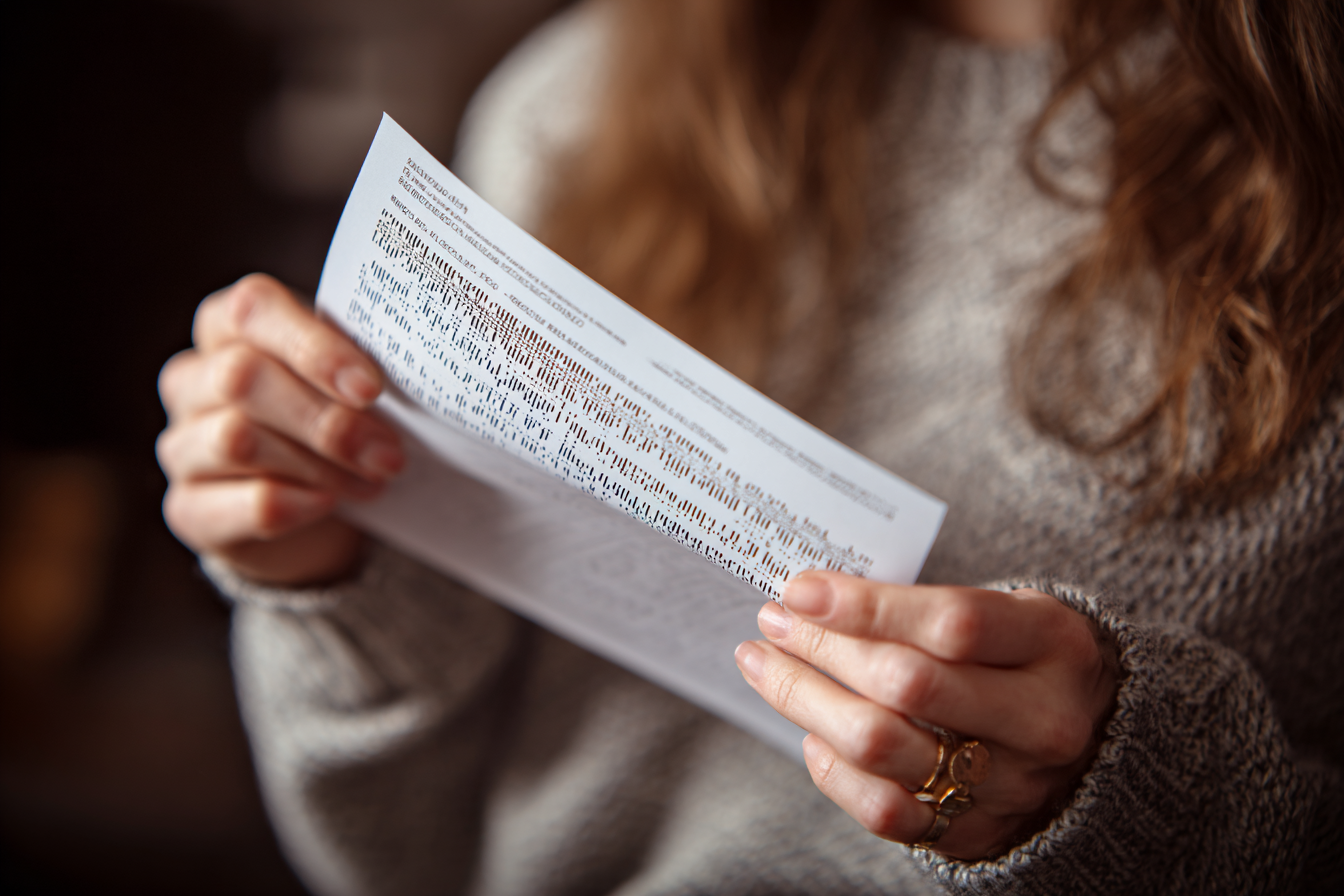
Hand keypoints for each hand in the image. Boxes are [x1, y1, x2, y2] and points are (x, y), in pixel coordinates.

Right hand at [156, 274, 403, 584]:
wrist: (316, 506)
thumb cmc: (335, 419)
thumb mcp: (349, 382)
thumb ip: (360, 365)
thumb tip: (414, 367)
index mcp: (228, 325)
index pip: (253, 309)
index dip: (314, 347)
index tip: (371, 388)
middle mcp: (192, 379)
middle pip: (243, 378)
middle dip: (328, 420)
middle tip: (388, 452)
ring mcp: (182, 444)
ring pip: (238, 439)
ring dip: (321, 464)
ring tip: (373, 480)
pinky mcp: (190, 508)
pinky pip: (244, 503)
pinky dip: (299, 504)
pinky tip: (330, 504)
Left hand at [735, 572, 1117, 859]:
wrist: (1089, 742)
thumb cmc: (1020, 658)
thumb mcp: (1004, 613)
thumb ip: (922, 606)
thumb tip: (812, 596)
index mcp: (1054, 644)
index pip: (950, 622)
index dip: (865, 605)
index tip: (800, 591)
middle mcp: (1041, 719)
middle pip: (907, 684)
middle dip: (823, 649)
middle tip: (773, 622)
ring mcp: (1011, 784)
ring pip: (881, 745)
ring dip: (805, 700)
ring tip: (765, 666)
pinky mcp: (974, 831)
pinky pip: (883, 809)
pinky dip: (833, 769)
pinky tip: (812, 732)